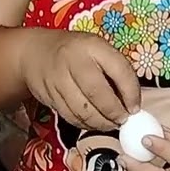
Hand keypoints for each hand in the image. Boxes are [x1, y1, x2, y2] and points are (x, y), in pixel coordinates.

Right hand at [19, 30, 140, 130]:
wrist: (34, 52)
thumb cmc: (76, 52)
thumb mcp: (98, 50)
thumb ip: (115, 71)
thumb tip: (132, 102)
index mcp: (92, 45)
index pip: (119, 70)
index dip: (131, 93)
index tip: (135, 108)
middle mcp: (73, 60)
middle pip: (98, 94)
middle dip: (114, 113)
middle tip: (123, 120)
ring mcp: (58, 79)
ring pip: (83, 110)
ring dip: (101, 123)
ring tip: (111, 124)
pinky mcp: (48, 96)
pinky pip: (70, 116)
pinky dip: (85, 124)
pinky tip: (94, 123)